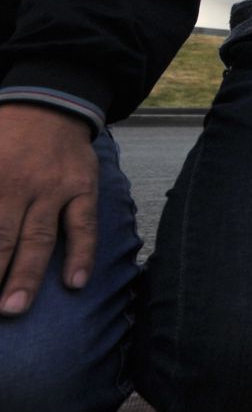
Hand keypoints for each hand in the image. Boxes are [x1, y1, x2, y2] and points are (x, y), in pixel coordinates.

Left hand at [0, 103, 98, 315]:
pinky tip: (75, 282)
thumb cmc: (2, 135)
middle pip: (1, 239)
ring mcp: (55, 187)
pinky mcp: (83, 187)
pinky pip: (83, 225)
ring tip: (14, 307)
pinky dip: (81, 254)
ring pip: (38, 238)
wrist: (49, 103)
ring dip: (26, 276)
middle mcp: (20, 184)